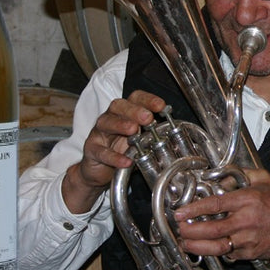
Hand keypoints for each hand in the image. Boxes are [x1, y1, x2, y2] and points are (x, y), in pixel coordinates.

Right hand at [62, 90, 166, 213]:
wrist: (99, 171)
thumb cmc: (122, 150)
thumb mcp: (140, 140)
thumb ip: (154, 134)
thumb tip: (177, 133)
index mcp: (125, 113)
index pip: (135, 98)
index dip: (148, 99)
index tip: (161, 106)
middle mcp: (110, 118)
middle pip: (119, 106)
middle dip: (134, 110)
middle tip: (147, 117)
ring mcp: (99, 133)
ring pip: (106, 123)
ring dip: (121, 125)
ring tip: (134, 130)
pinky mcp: (92, 150)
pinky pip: (101, 151)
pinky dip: (114, 156)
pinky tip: (126, 161)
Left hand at [172, 168, 269, 261]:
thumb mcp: (265, 180)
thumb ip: (242, 175)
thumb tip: (220, 177)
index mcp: (248, 201)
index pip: (215, 205)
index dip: (194, 208)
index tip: (181, 211)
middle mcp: (246, 221)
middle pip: (211, 229)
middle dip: (190, 230)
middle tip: (179, 228)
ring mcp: (247, 239)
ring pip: (216, 247)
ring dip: (197, 246)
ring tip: (185, 242)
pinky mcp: (249, 253)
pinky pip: (228, 254)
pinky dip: (215, 252)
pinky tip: (206, 248)